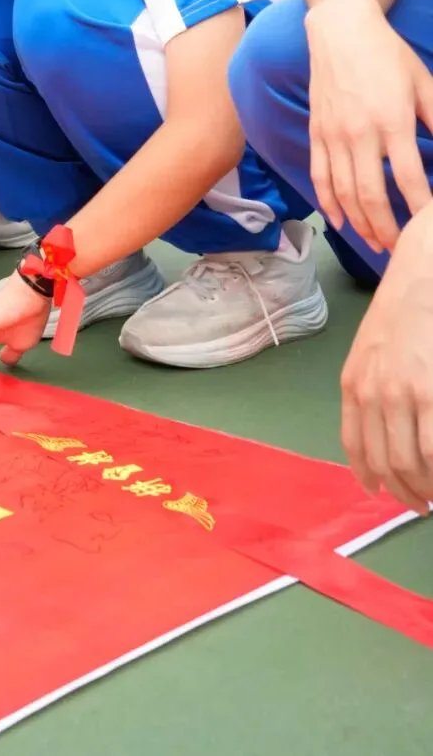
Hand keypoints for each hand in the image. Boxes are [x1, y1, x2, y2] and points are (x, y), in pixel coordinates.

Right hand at [306, 0, 432, 253]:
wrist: (340, 29)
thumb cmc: (387, 54)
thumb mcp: (423, 82)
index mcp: (391, 120)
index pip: (410, 179)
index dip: (422, 209)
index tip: (431, 228)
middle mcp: (359, 132)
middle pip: (372, 196)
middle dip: (388, 230)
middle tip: (402, 251)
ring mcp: (333, 134)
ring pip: (344, 193)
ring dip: (361, 224)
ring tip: (376, 244)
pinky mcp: (316, 132)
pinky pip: (320, 176)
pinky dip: (329, 204)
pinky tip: (342, 222)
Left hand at [341, 203, 432, 512]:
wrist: (423, 275)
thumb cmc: (403, 310)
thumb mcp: (372, 350)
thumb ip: (370, 388)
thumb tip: (380, 433)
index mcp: (353, 384)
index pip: (356, 447)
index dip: (371, 477)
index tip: (384, 492)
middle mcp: (372, 393)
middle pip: (386, 464)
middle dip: (406, 491)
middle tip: (421, 502)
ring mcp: (403, 394)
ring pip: (413, 464)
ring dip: (426, 487)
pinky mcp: (431, 393)